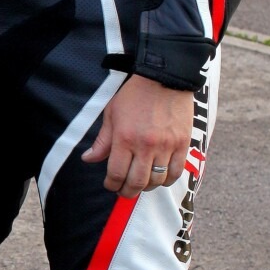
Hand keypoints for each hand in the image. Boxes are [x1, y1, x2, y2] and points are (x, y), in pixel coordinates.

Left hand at [82, 75, 194, 196]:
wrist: (164, 78)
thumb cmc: (134, 94)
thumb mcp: (111, 114)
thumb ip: (102, 141)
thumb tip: (88, 159)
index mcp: (124, 138)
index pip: (116, 174)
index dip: (111, 184)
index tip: (110, 184)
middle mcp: (145, 145)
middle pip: (137, 182)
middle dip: (127, 191)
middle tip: (124, 190)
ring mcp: (166, 145)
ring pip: (157, 180)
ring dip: (147, 187)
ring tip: (141, 183)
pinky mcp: (182, 143)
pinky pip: (176, 172)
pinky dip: (167, 180)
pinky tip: (160, 177)